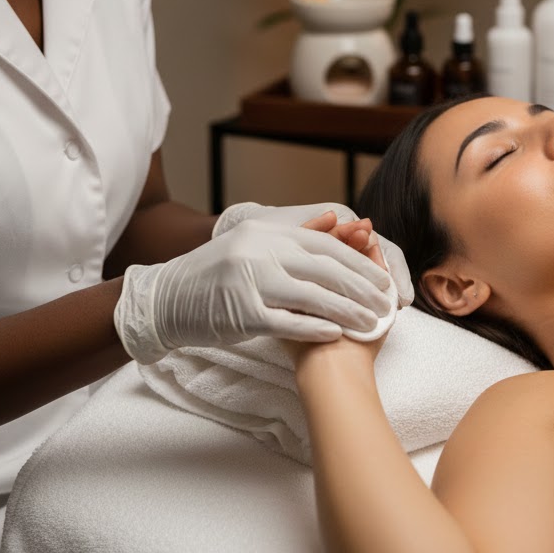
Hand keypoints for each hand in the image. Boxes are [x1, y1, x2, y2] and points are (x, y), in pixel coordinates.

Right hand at [114, 217, 394, 363]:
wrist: (167, 296)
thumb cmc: (217, 270)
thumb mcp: (255, 241)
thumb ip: (296, 232)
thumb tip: (337, 219)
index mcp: (268, 232)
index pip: (325, 245)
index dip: (358, 263)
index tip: (382, 279)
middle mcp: (262, 251)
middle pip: (325, 269)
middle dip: (361, 287)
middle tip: (385, 303)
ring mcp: (251, 281)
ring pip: (311, 295)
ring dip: (346, 311)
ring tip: (370, 323)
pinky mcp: (241, 312)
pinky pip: (286, 321)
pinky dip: (313, 327)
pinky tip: (336, 333)